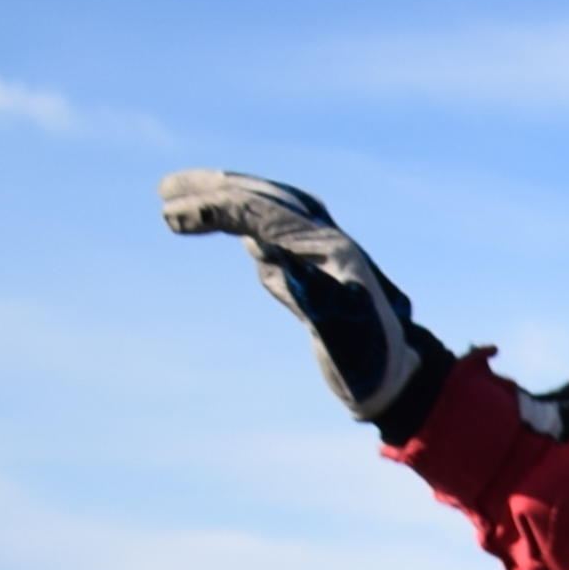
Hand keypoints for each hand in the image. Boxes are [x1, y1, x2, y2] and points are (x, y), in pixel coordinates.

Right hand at [159, 171, 441, 425]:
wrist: (403, 379)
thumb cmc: (371, 364)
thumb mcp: (341, 334)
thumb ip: (310, 294)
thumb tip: (266, 254)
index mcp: (328, 250)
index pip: (261, 212)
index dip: (214, 208)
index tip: (169, 216)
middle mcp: (327, 242)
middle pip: (264, 199)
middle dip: (214, 190)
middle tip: (165, 191)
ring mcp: (323, 254)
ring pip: (270, 209)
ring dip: (229, 198)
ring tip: (183, 196)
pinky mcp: (319, 269)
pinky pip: (278, 231)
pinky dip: (248, 222)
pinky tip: (233, 230)